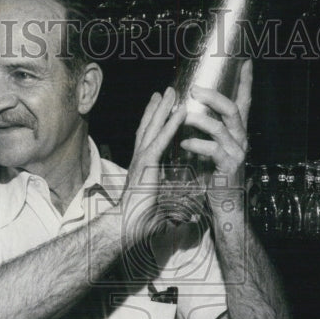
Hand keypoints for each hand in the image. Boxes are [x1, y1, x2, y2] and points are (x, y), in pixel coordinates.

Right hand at [120, 86, 185, 246]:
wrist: (125, 227)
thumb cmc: (140, 222)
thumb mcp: (164, 211)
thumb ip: (179, 209)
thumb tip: (193, 215)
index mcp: (142, 168)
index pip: (148, 140)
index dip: (153, 123)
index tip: (159, 108)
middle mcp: (139, 160)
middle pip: (148, 128)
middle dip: (156, 109)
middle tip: (165, 91)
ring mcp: (141, 160)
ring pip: (152, 128)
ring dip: (162, 109)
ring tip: (170, 92)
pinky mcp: (147, 164)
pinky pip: (161, 140)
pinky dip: (170, 124)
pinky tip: (180, 111)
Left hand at [179, 59, 252, 207]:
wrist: (224, 203)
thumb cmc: (214, 175)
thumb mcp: (212, 149)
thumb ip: (208, 132)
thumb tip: (190, 112)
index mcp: (237, 131)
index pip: (244, 101)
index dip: (246, 82)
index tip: (246, 61)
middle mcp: (241, 139)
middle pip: (232, 109)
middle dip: (213, 96)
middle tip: (194, 88)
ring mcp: (237, 152)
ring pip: (220, 128)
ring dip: (200, 119)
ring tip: (184, 116)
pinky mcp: (229, 167)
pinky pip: (213, 150)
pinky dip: (196, 144)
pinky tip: (184, 143)